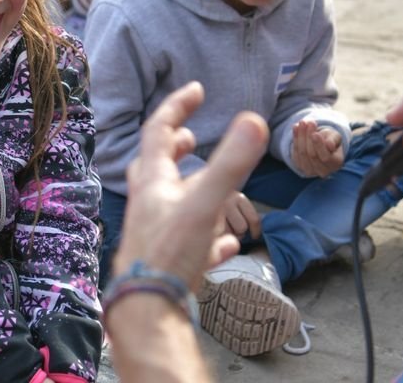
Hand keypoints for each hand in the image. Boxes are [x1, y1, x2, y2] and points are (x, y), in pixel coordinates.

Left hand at [115, 82, 268, 289]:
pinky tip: (226, 245)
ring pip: (169, 203)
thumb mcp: (205, 204)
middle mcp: (148, 204)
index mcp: (153, 182)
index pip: (158, 131)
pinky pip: (187, 244)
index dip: (176, 106)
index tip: (196, 90)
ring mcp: (154, 234)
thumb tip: (255, 120)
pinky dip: (206, 237)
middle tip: (189, 137)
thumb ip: (231, 163)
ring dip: (189, 189)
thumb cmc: (169, 255)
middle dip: (173, 147)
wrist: (147, 312)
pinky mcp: (165, 263)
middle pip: (155, 166)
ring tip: (210, 185)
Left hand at [290, 120, 343, 176]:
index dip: (319, 146)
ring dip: (300, 136)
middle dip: (309, 137)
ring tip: (302, 122)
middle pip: (312, 155)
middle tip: (308, 122)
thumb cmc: (331, 140)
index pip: (325, 157)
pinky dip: (295, 138)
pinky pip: (295, 152)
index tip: (315, 134)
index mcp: (335, 163)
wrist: (321, 145)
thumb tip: (329, 144)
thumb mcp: (335, 137)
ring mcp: (310, 171)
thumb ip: (333, 140)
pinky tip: (295, 127)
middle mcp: (323, 171)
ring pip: (302, 153)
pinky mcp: (300, 166)